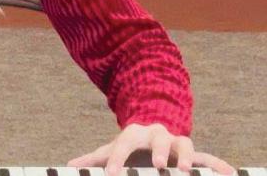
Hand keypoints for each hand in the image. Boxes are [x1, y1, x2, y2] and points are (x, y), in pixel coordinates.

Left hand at [67, 123, 234, 175]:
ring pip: (182, 144)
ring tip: (185, 171)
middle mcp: (155, 134)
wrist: (153, 127)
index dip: (116, 159)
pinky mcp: (190, 150)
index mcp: (133, 134)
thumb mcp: (113, 148)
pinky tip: (229, 172)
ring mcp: (174, 141)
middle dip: (158, 151)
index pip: (122, 144)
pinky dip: (217, 163)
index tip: (112, 174)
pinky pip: (206, 156)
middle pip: (156, 139)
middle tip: (158, 166)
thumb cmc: (131, 145)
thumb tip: (69, 165)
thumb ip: (95, 158)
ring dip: (185, 156)